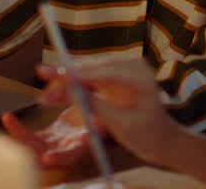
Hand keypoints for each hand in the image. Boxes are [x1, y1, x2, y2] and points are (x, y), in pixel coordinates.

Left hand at [1, 104, 96, 167]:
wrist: (101, 111)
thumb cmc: (104, 108)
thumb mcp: (100, 102)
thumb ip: (89, 99)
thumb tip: (77, 88)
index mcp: (83, 143)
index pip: (70, 156)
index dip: (59, 157)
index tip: (46, 157)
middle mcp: (67, 148)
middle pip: (45, 154)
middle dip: (28, 147)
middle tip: (14, 135)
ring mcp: (56, 144)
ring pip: (34, 145)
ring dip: (19, 135)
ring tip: (8, 119)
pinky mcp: (49, 137)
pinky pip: (31, 136)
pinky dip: (19, 129)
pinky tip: (9, 119)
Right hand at [37, 59, 179, 164]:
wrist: (163, 139)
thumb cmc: (147, 136)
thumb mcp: (120, 124)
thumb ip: (95, 105)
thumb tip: (69, 91)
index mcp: (139, 78)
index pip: (100, 72)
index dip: (73, 72)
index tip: (51, 72)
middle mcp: (133, 66)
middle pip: (92, 66)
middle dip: (65, 74)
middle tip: (41, 79)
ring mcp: (126, 67)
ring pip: (90, 67)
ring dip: (68, 76)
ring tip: (45, 84)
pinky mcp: (118, 73)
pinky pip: (93, 73)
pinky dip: (77, 79)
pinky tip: (59, 82)